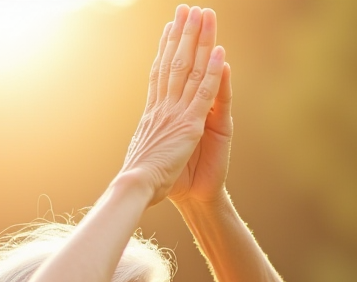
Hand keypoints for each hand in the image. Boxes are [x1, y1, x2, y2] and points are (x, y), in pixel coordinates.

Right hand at [120, 6, 226, 206]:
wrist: (135, 190)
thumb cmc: (137, 182)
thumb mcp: (140, 154)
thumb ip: (146, 141)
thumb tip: (138, 140)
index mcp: (151, 114)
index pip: (159, 73)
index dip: (164, 49)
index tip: (169, 28)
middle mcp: (163, 108)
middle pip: (174, 63)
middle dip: (182, 34)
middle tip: (188, 9)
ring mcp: (176, 113)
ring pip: (190, 70)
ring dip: (199, 41)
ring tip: (205, 16)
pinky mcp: (190, 125)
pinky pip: (204, 93)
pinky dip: (213, 71)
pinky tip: (220, 51)